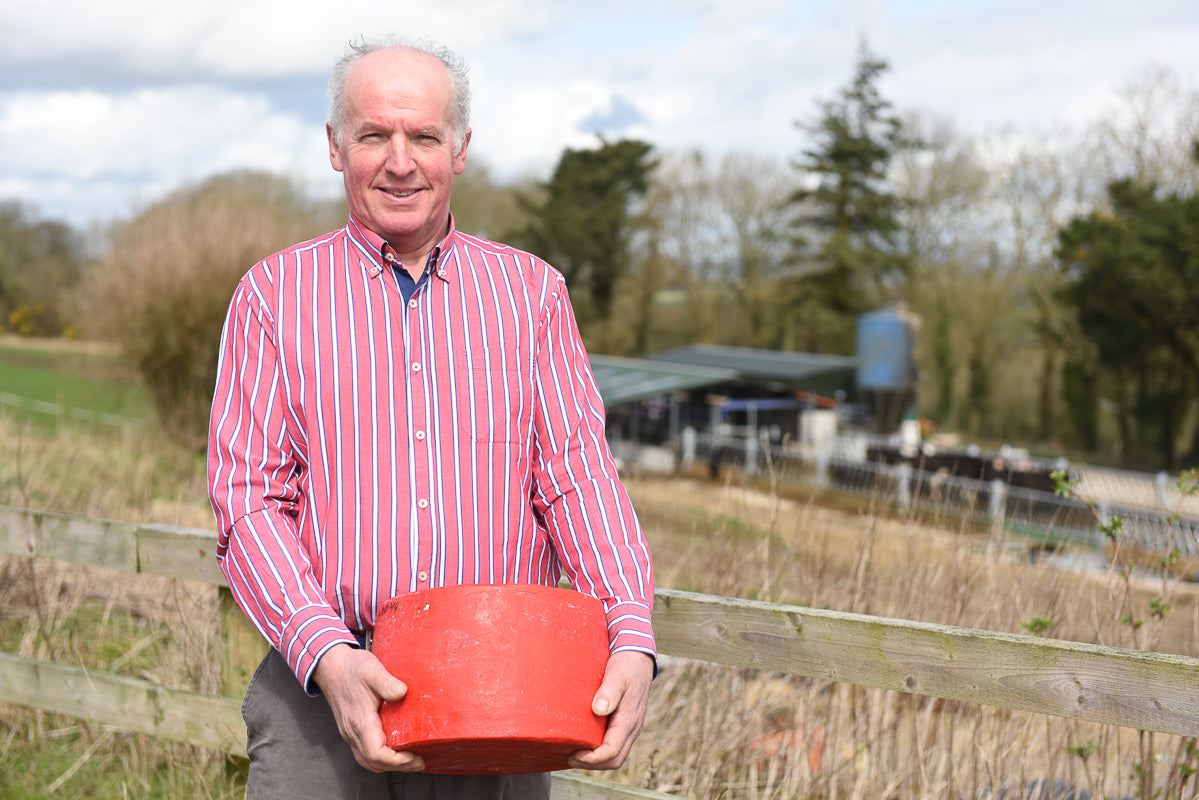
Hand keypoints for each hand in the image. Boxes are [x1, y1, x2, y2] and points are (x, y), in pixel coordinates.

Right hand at [312, 643, 424, 772]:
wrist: (331, 666)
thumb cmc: (351, 668)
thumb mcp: (371, 669)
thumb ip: (387, 682)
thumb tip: (402, 692)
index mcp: (360, 720)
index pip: (375, 753)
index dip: (395, 760)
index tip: (413, 755)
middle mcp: (353, 731)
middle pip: (373, 762)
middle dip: (398, 766)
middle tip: (419, 762)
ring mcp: (351, 732)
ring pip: (368, 760)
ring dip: (389, 765)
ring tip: (410, 760)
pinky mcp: (352, 730)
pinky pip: (365, 752)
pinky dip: (381, 758)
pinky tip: (394, 752)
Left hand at [568, 650, 653, 770]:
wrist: (639, 660)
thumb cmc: (626, 666)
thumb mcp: (617, 674)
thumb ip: (609, 692)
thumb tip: (598, 709)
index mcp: (629, 720)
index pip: (612, 751)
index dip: (592, 758)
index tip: (574, 754)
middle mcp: (632, 728)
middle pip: (614, 760)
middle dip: (592, 764)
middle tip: (570, 757)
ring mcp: (630, 728)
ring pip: (615, 756)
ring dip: (595, 761)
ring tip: (574, 753)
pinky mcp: (625, 725)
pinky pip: (614, 746)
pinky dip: (599, 752)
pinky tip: (584, 743)